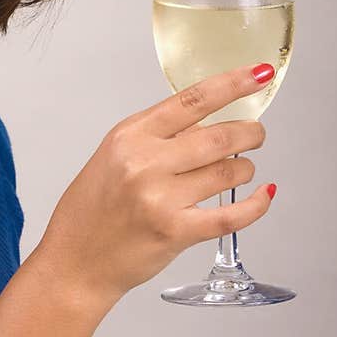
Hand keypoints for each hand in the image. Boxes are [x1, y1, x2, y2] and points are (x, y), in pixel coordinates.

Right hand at [32, 64, 273, 319]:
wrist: (74, 262)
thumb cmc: (91, 212)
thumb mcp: (112, 157)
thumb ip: (154, 138)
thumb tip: (205, 123)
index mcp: (129, 136)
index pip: (192, 100)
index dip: (232, 84)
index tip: (258, 74)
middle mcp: (145, 162)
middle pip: (219, 136)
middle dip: (249, 133)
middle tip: (256, 134)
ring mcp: (160, 197)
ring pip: (228, 172)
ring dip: (245, 169)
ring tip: (241, 170)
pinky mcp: (175, 231)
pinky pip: (231, 215)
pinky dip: (255, 205)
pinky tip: (262, 196)